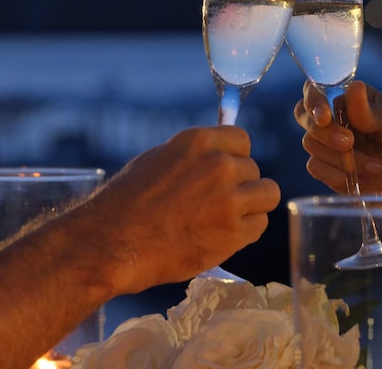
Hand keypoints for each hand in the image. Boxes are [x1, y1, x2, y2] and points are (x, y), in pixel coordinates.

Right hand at [88, 125, 280, 293]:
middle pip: (253, 169)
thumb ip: (192, 157)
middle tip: (217, 203)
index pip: (241, 139)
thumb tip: (215, 156)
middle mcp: (219, 165)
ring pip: (267, 194)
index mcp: (199, 141)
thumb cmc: (127, 201)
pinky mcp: (233, 233)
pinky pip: (259, 225)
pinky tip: (222, 236)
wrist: (114, 241)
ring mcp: (229, 199)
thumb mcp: (158, 160)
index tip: (225, 171)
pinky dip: (245, 232)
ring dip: (251, 205)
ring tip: (228, 218)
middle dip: (239, 185)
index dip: (234, 156)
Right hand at [294, 80, 381, 195]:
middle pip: (304, 116)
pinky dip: (335, 174)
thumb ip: (374, 110)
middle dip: (323, 132)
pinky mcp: (330, 171)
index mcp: (353, 101)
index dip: (314, 102)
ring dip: (340, 158)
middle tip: (349, 144)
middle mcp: (337, 120)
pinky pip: (315, 168)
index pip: (317, 90)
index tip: (324, 117)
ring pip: (310, 144)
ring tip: (376, 167)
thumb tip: (353, 88)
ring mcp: (332, 147)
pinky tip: (362, 179)